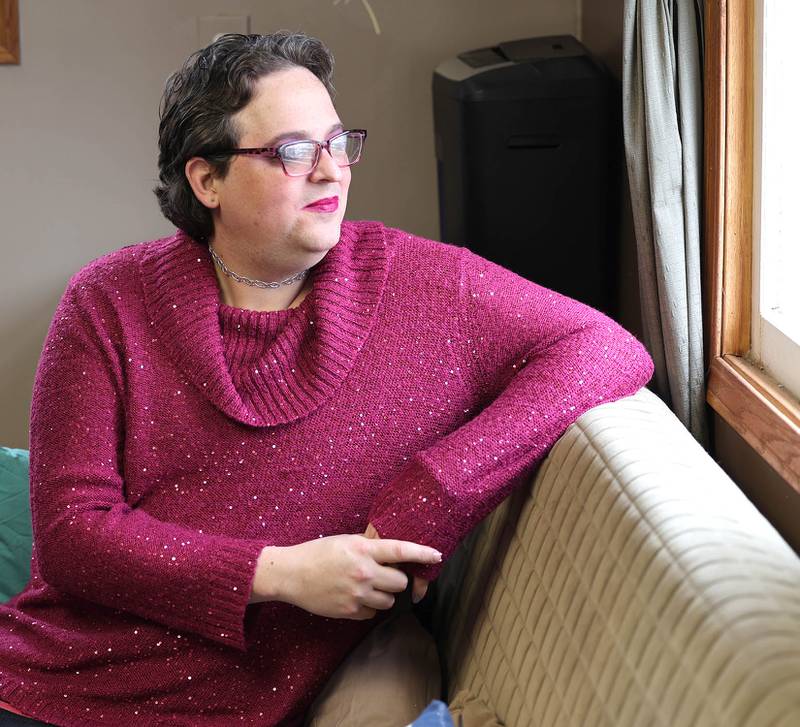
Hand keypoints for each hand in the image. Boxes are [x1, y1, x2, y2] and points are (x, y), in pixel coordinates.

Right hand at [277, 533, 440, 619]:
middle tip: (382, 574)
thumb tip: (392, 550)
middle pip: (400, 582)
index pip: (400, 551)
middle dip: (396, 579)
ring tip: (365, 586)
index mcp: (363, 549)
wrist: (291, 574)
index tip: (437, 556)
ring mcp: (357, 594)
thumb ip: (369, 545)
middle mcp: (363, 572)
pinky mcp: (350, 611)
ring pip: (389, 600)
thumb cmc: (318, 553)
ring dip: (383, 594)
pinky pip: (373, 613)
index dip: (422, 554)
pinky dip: (369, 607)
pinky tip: (354, 597)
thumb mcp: (345, 540)